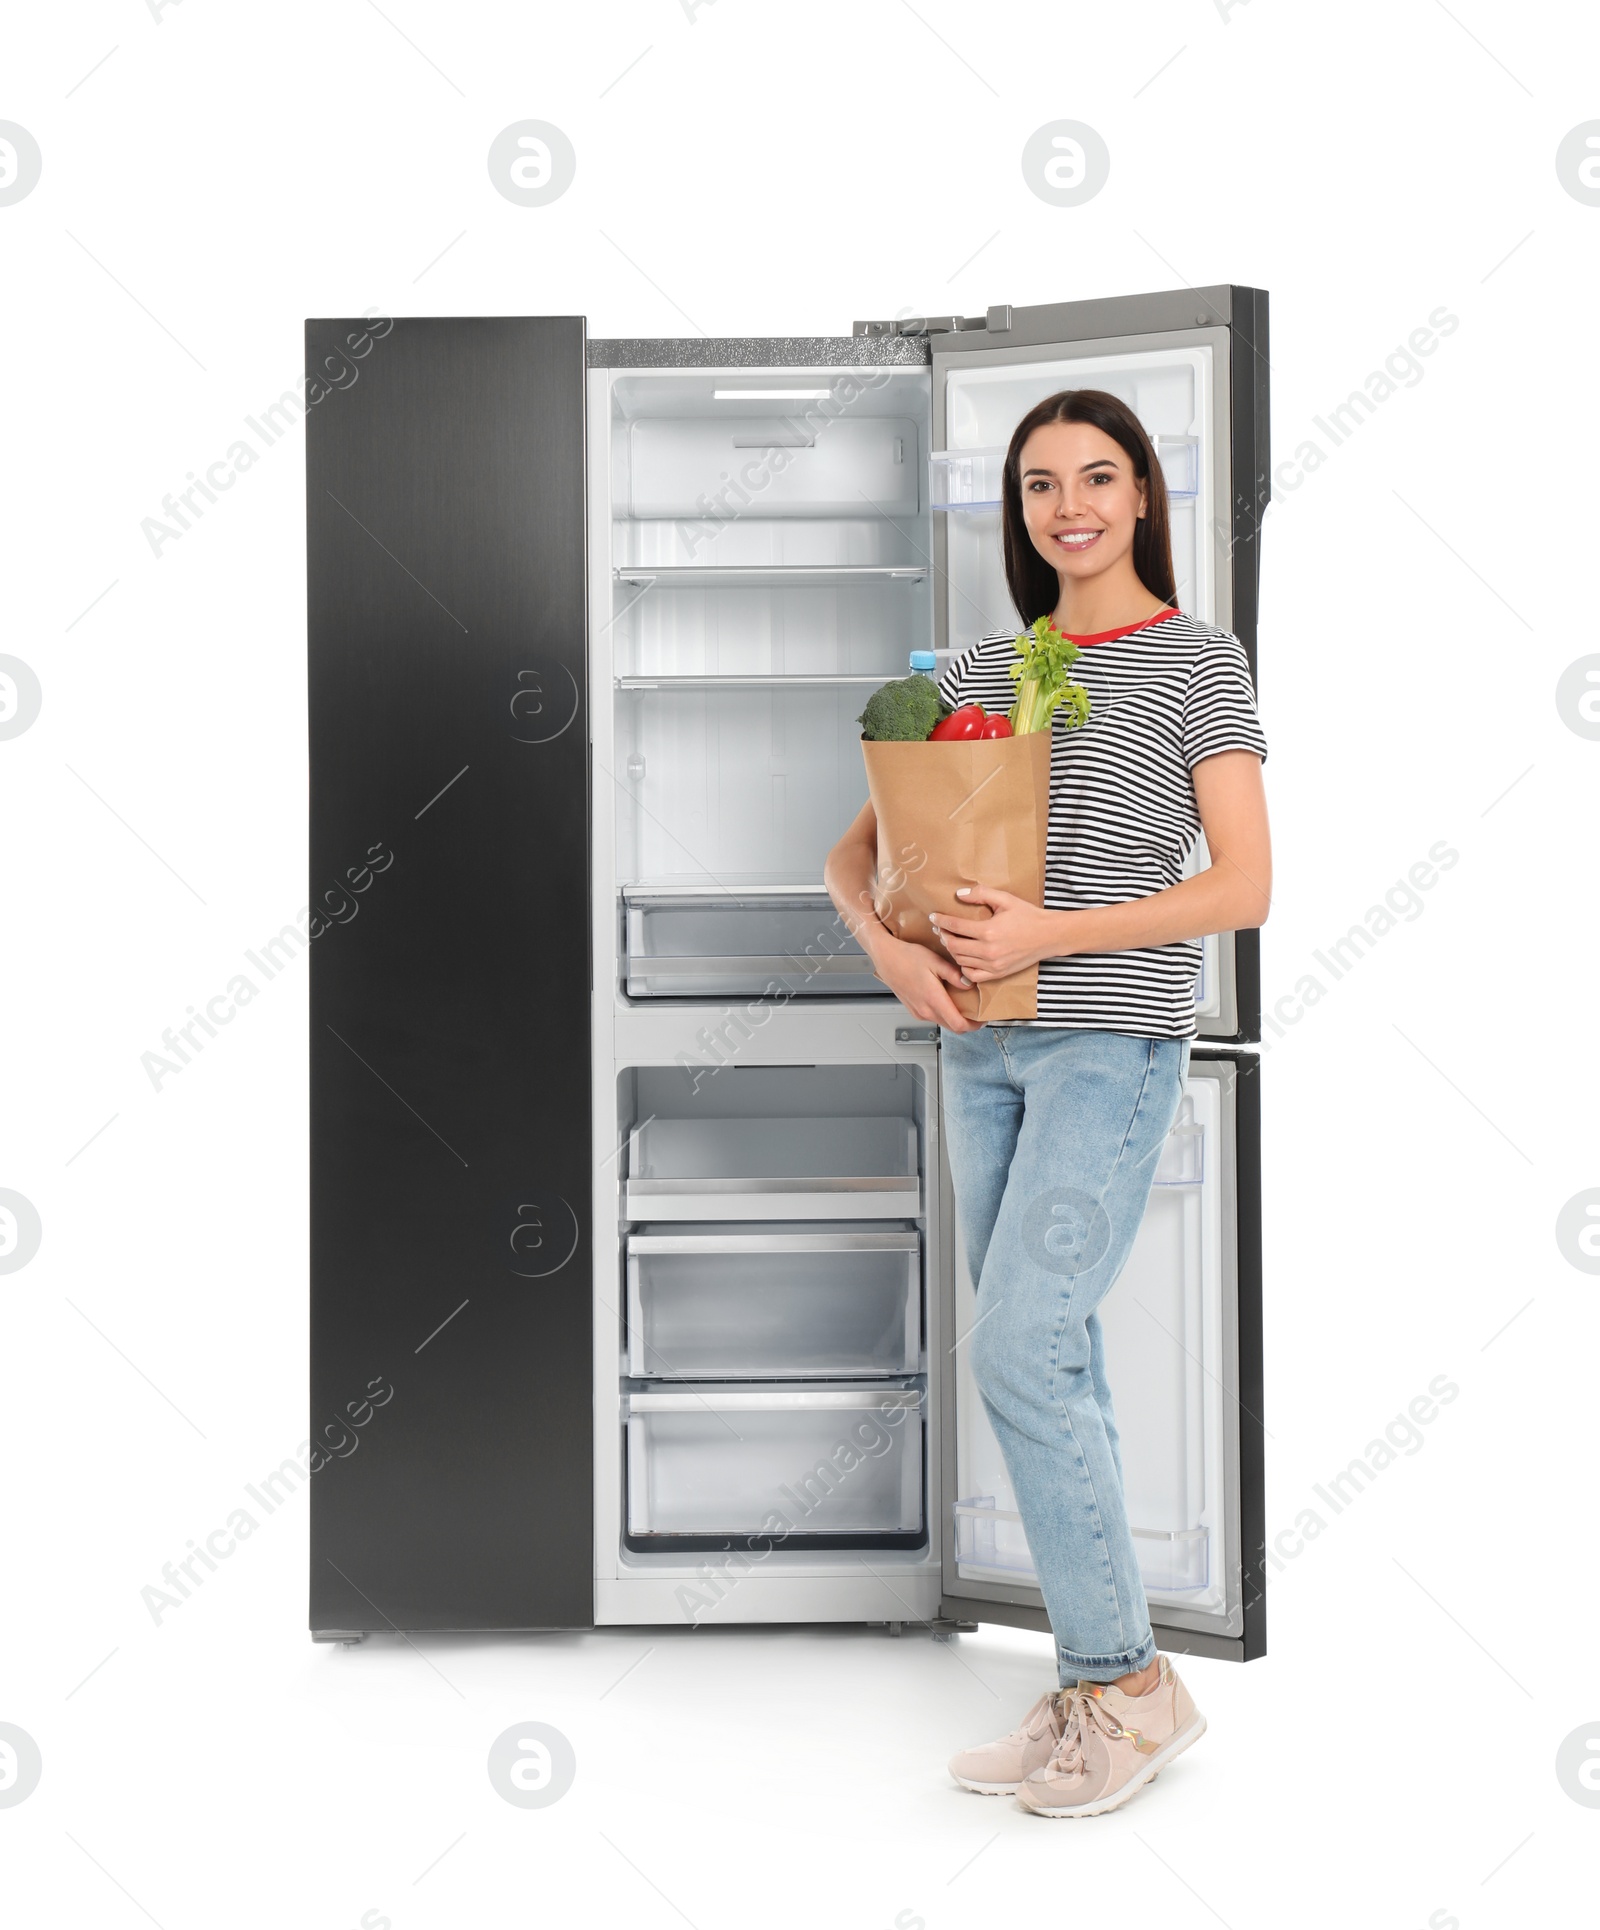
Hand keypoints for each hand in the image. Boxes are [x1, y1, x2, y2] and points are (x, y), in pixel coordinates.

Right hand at [862, 928, 982, 1032]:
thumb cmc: (907, 957)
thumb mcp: (935, 961)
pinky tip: (947, 1000)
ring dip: (955, 1018)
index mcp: (933, 999)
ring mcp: (918, 1011)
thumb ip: (955, 975)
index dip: (974, 1025)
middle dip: (968, 1023)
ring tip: (964, 1003)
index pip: (959, 1024)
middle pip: (953, 1027)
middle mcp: (925, 1010)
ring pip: (943, 1022)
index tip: (982, 1018)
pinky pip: (933, 1017)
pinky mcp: (913, 1009)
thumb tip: (970, 984)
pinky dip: (944, 1013)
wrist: (886, 957)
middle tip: (977, 1011)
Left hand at [931, 886, 1062, 982]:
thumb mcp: (1006, 899)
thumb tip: (958, 894)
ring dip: (952, 950)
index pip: (955, 926)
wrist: (1049, 935)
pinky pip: (972, 975)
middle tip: (940, 928)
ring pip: (960, 960)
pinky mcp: (998, 973)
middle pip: (954, 945)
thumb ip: (981, 894)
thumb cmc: (1028, 915)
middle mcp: (988, 950)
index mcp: (988, 930)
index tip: (934, 916)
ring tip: (950, 940)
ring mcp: (993, 965)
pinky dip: (964, 967)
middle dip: (943, 935)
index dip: (941, 920)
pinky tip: (964, 957)